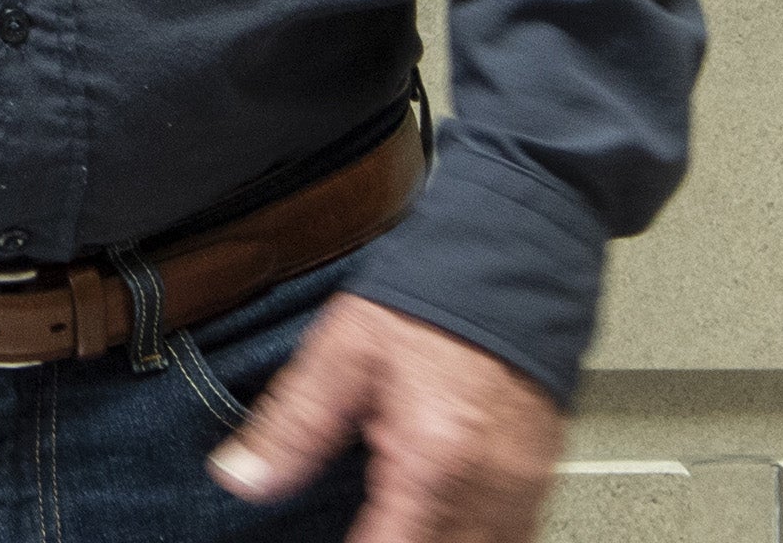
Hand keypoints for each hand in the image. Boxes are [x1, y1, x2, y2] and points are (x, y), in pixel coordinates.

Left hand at [208, 293, 562, 541]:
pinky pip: (514, 537)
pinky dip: (475, 538)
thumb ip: (293, 427)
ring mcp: (522, 489)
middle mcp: (488, 487)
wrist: (504, 267)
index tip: (328, 541)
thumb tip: (244, 477)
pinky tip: (439, 524)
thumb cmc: (425, 306)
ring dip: (434, 542)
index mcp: (433, 459)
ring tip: (393, 521)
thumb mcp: (339, 357)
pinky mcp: (539, 480)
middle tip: (365, 524)